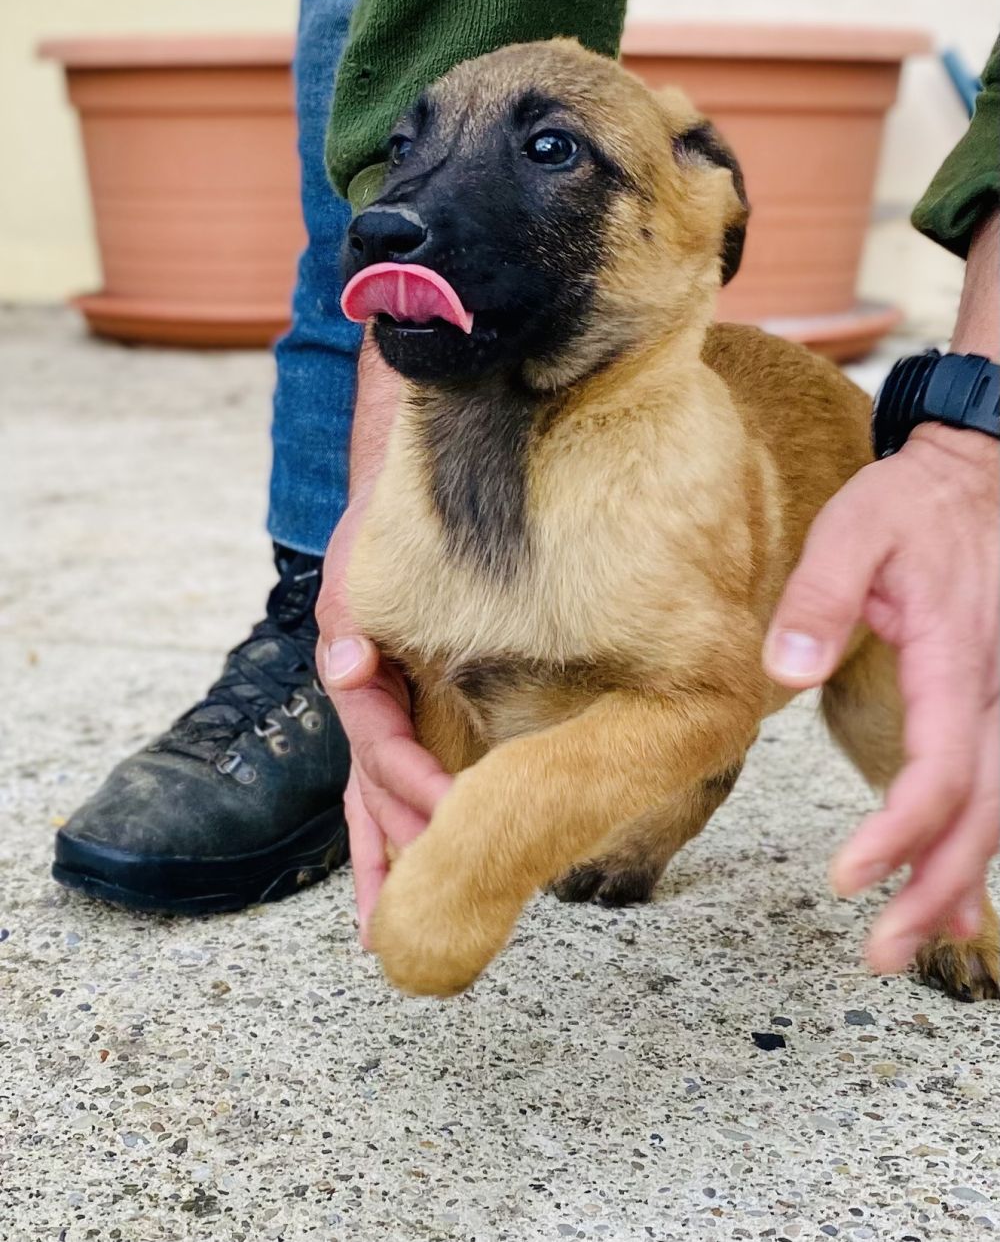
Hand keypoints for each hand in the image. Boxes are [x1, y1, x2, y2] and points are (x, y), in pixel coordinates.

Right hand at [315, 498, 450, 941]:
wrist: (385, 519)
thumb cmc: (378, 542)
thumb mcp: (359, 573)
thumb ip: (350, 621)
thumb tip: (347, 669)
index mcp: (362, 685)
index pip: (385, 750)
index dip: (417, 786)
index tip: (456, 816)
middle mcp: (366, 715)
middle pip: (377, 798)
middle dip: (406, 848)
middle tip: (439, 903)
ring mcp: (377, 729)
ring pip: (373, 812)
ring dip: (385, 869)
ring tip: (386, 938)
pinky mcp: (395, 729)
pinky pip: (379, 800)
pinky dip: (383, 848)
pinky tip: (389, 897)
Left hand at [764, 424, 998, 972]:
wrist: (979, 477)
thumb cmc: (913, 506)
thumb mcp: (853, 530)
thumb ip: (817, 599)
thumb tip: (782, 671)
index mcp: (960, 658)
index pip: (942, 772)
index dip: (898, 836)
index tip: (847, 880)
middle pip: (983, 816)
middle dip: (933, 891)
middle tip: (881, 955)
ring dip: (961, 883)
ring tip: (912, 943)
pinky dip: (980, 847)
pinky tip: (958, 896)